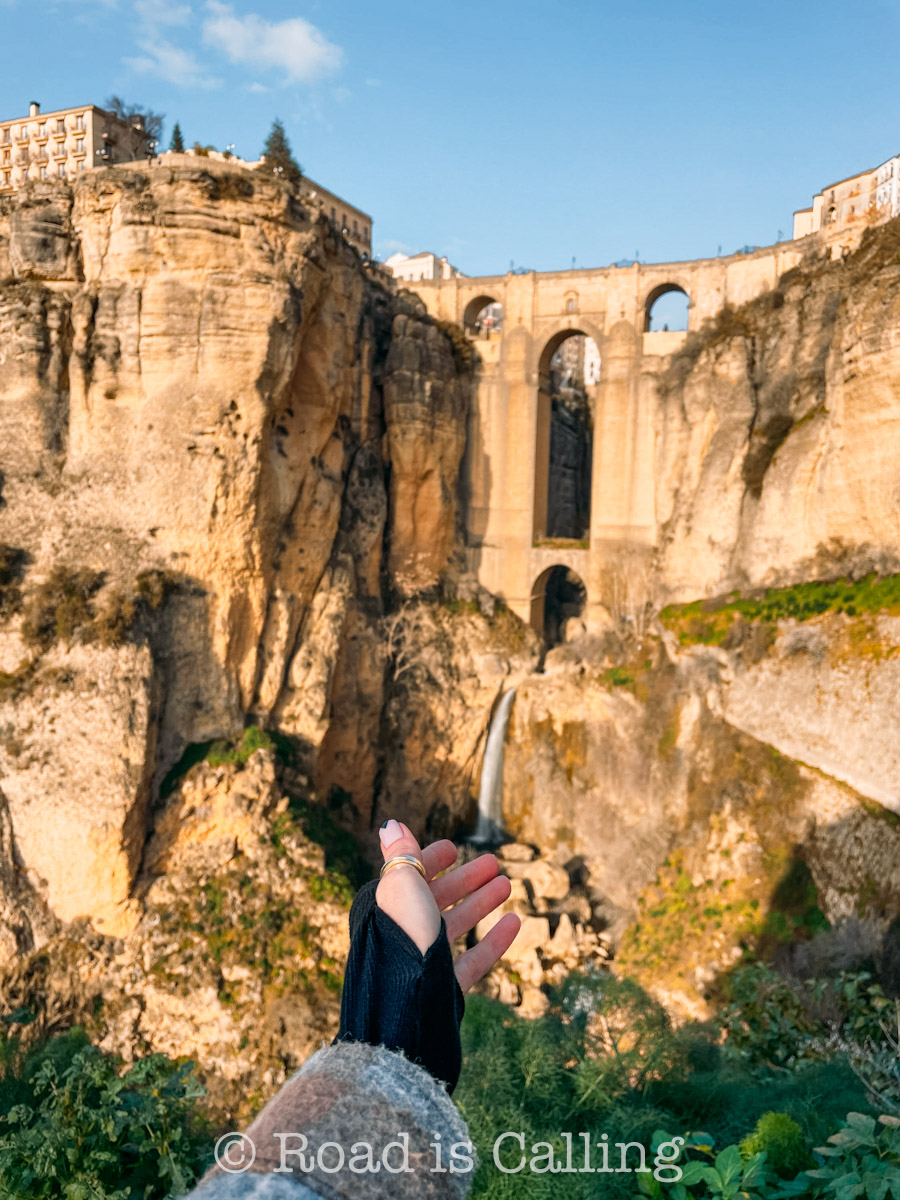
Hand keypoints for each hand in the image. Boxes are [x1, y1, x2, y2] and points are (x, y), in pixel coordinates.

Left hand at [376, 820, 520, 991]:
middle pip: (437, 899)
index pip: (409, 876)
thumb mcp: (402, 889)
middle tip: (494, 864)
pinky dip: (494, 940)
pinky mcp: (443, 988)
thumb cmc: (402, 941)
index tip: (454, 849)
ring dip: (481, 903)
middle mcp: (403, 933)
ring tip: (506, 885)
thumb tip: (390, 824)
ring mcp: (424, 961)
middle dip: (465, 879)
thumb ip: (401, 857)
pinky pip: (472, 958)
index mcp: (387, 908)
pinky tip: (515, 923)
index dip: (430, 859)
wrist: (404, 1011)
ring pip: (456, 925)